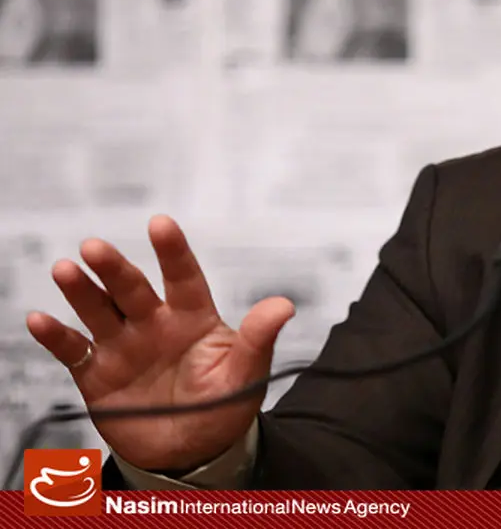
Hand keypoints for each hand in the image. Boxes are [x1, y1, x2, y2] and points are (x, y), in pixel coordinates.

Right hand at [26, 215, 294, 471]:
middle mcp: (154, 324)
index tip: (160, 224)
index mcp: (193, 318)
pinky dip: (55, 335)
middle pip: (131, 289)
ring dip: (81, 291)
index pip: (184, 277)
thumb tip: (284, 306)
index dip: (173, 252)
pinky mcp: (96, 373)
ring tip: (66, 269)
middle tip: (94, 248)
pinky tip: (41, 320)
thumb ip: (258, 338)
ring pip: (98, 310)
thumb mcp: (246, 374)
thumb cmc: (223, 406)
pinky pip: (73, 350)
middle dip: (114, 267)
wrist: (193, 452)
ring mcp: (124, 346)